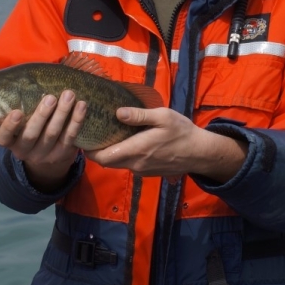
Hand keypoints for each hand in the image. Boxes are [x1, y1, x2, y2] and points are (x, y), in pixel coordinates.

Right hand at [0, 90, 87, 191]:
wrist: (46, 153)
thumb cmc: (28, 125)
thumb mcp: (19, 120)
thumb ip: (15, 104)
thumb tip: (8, 80)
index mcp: (10, 141)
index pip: (3, 137)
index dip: (9, 126)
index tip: (16, 112)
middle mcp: (24, 151)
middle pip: (31, 135)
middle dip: (41, 115)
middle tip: (50, 97)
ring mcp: (44, 155)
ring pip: (53, 134)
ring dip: (62, 113)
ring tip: (69, 94)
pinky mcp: (62, 154)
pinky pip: (70, 137)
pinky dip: (76, 120)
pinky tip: (81, 105)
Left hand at [85, 107, 247, 182]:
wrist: (200, 153)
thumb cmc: (182, 132)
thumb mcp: (162, 117)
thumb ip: (139, 115)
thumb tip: (117, 113)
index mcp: (136, 150)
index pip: (103, 157)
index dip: (89, 150)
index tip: (84, 136)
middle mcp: (135, 164)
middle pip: (106, 162)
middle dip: (96, 151)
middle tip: (92, 133)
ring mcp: (141, 170)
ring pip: (117, 164)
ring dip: (109, 153)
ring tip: (105, 135)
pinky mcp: (147, 172)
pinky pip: (127, 165)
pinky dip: (121, 156)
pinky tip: (124, 142)